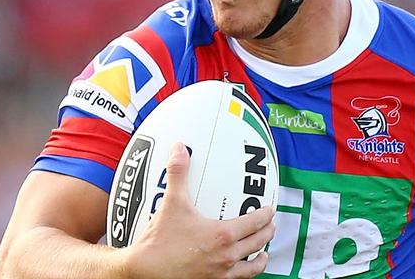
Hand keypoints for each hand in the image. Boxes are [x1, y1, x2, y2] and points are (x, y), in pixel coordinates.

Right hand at [120, 142, 275, 277]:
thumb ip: (178, 173)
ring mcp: (220, 276)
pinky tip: (239, 271)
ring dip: (260, 258)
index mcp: (223, 235)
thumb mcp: (171, 203)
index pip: (254, 223)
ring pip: (251, 268)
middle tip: (271, 225)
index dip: (265, 215)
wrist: (144, 272)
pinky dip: (244, 274)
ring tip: (263, 253)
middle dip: (268, 233)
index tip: (270, 209)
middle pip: (258, 244)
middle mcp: (226, 257)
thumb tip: (180, 148)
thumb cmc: (159, 240)